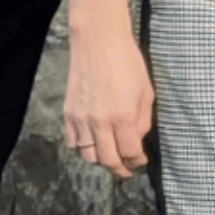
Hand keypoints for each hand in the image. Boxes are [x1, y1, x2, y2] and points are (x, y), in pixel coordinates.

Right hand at [63, 32, 154, 179]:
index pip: (129, 153)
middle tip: (127, 171)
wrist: (98, 43)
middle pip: (108, 160)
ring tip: (111, 159)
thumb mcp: (146, 92)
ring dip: (101, 162)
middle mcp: (99, 121)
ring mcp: (81, 119)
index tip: (141, 161)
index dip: (137, 162)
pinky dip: (82, 150)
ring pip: (88, 156)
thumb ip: (142, 121)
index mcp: (123, 116)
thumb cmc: (126, 62)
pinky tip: (93, 146)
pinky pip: (73, 143)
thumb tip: (138, 141)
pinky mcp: (68, 114)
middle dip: (120, 170)